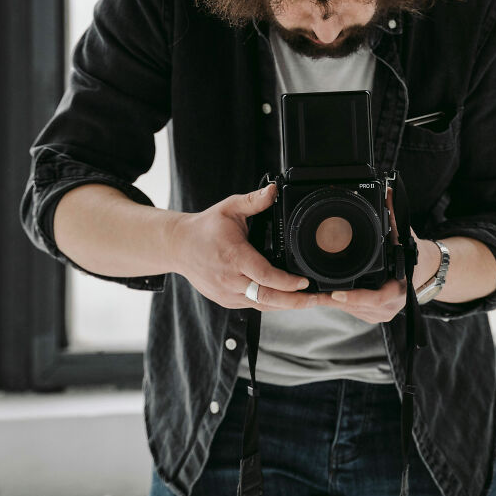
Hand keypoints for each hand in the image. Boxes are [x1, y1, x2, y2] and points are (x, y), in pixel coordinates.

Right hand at [172, 183, 313, 312]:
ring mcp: (227, 293)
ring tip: (309, 301)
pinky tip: (287, 299)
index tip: (305, 282)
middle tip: (317, 299)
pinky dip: (272, 303)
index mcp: (233, 257)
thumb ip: (254, 201)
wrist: (179, 246)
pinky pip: (253, 306)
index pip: (265, 276)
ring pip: (262, 305)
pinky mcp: (225, 300)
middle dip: (295, 301)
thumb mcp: (230, 208)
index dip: (287, 282)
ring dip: (286, 305)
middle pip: (267, 298)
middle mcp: (230, 280)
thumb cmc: (205, 227)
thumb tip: (273, 190)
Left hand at [312, 186, 439, 323]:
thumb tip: (388, 191)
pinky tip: (322, 293)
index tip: (335, 294)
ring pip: (350, 310)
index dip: (355, 298)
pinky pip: (351, 310)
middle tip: (310, 289)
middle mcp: (390, 306)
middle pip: (356, 307)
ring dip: (331, 301)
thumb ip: (393, 217)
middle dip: (332, 299)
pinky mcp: (370, 315)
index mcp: (399, 290)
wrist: (423, 272)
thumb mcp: (403, 236)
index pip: (375, 299)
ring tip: (310, 290)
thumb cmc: (412, 254)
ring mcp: (380, 314)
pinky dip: (337, 302)